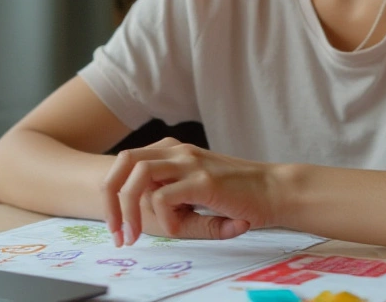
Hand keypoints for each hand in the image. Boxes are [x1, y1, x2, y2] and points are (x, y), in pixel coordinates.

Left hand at [100, 137, 283, 245]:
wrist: (275, 192)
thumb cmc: (240, 196)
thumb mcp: (197, 198)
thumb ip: (172, 201)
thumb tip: (146, 214)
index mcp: (173, 151)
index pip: (127, 163)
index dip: (114, 193)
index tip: (117, 226)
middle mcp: (177, 151)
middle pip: (124, 161)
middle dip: (110, 196)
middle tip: (115, 231)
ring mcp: (190, 162)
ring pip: (138, 174)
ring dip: (128, 208)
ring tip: (133, 234)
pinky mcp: (203, 181)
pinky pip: (164, 197)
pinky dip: (163, 218)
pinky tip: (177, 229)